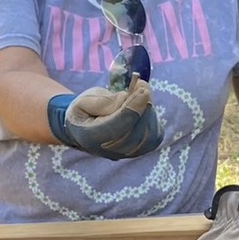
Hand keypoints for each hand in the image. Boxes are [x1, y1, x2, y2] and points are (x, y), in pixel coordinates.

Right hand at [48, 76, 162, 159]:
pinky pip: (154, 135)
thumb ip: (103, 102)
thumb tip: (126, 98)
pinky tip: (145, 102)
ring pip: (149, 136)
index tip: (142, 92)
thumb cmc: (84, 111)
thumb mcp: (84, 101)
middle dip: (143, 108)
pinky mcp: (140, 149)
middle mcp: (111, 152)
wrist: (84, 128)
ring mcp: (127, 153)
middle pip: (136, 134)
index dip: (132, 110)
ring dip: (150, 110)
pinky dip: (153, 117)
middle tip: (143, 86)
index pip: (116, 129)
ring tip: (143, 91)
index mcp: (91, 139)